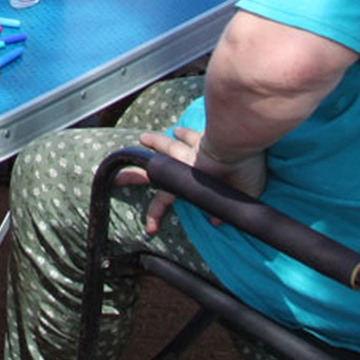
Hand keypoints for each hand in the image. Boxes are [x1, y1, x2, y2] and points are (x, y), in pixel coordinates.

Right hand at [124, 126, 267, 233]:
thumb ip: (225, 207)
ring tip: (143, 139)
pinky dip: (183, 133)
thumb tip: (215, 219)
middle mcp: (184, 164)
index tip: (150, 229)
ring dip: (155, 142)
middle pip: (154, 169)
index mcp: (187, 181)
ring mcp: (191, 149)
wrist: (238, 141)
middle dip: (135, 173)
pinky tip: (178, 130)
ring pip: (168, 144)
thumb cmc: (240, 169)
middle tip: (118, 176)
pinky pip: (190, 135)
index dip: (155, 214)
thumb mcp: (237, 194)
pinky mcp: (203, 137)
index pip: (164, 200)